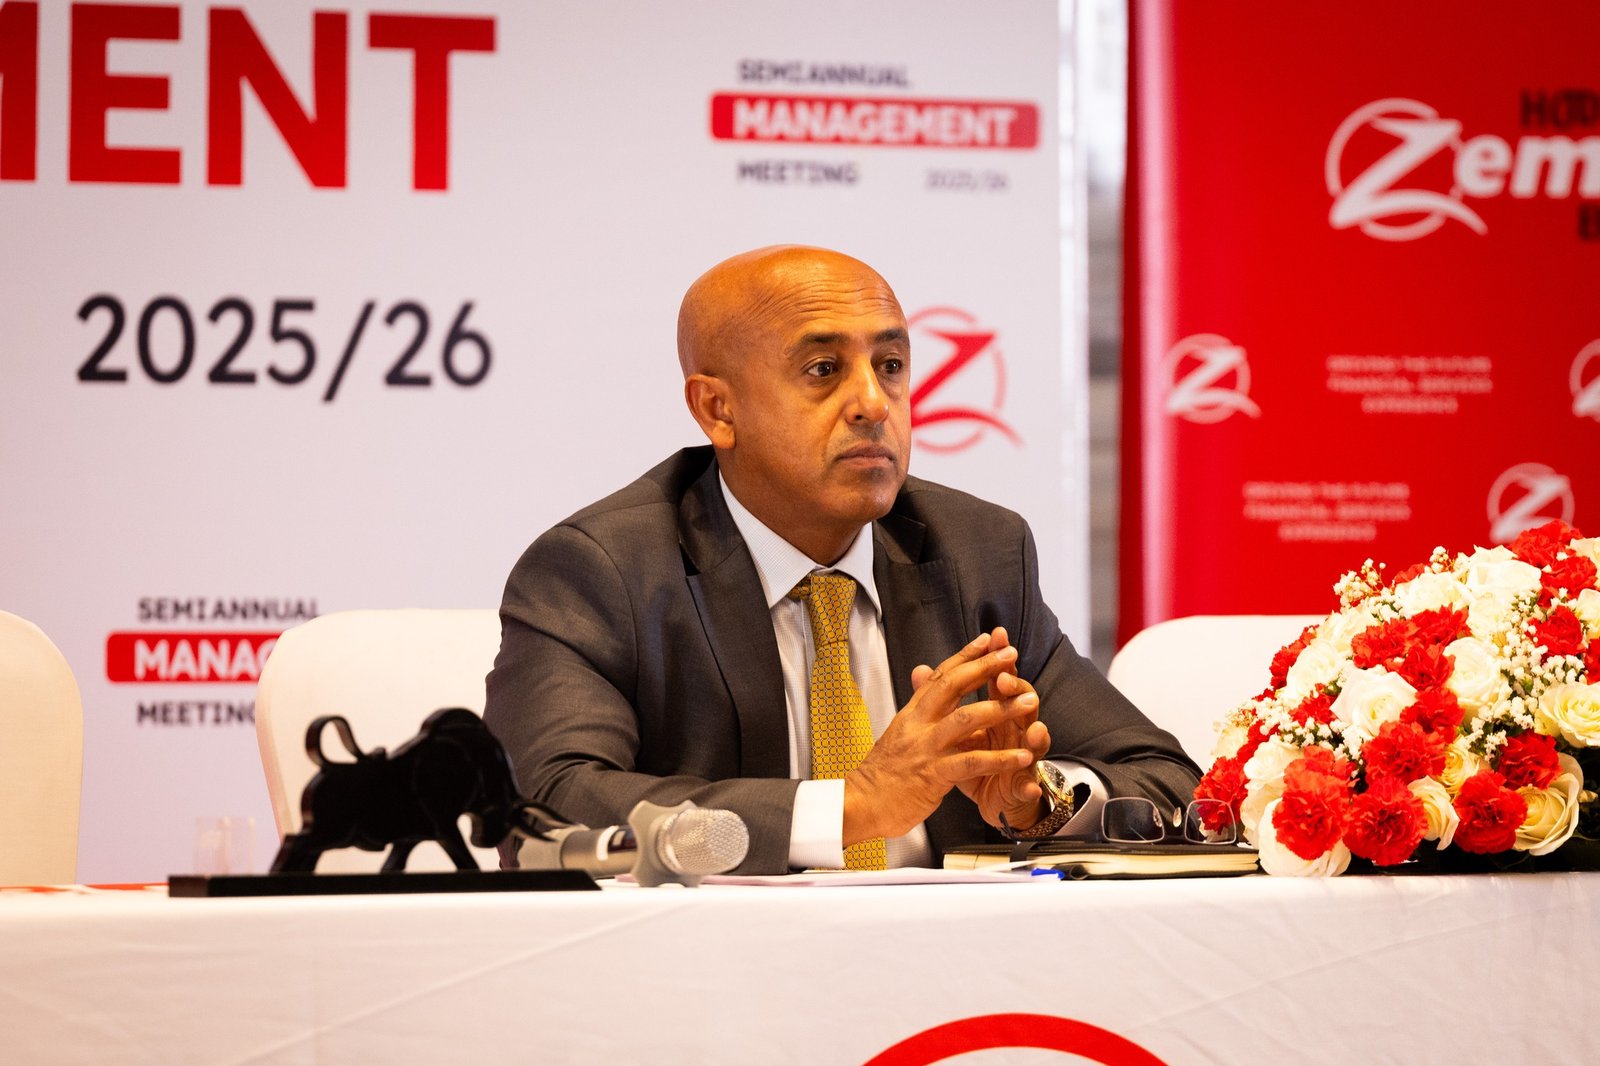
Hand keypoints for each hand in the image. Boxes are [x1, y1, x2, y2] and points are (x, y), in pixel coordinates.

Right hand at [842, 632, 1037, 844]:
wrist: (860, 803)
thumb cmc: (882, 773)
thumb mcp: (899, 733)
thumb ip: (917, 708)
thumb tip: (922, 676)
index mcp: (912, 714)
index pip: (940, 676)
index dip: (964, 656)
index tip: (986, 640)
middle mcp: (918, 724)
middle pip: (953, 686)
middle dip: (984, 667)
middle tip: (1010, 653)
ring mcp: (926, 748)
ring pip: (966, 719)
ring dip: (1001, 708)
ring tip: (1028, 701)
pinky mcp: (934, 774)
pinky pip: (972, 762)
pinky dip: (1001, 759)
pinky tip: (1023, 756)